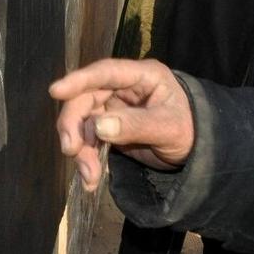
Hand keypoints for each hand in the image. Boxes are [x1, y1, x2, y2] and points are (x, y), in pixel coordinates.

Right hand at [49, 58, 194, 191]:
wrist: (196, 151)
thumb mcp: (169, 127)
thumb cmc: (190, 129)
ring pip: (83, 123)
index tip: (56, 90)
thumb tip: (100, 126)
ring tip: (90, 176)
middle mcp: (123, 88)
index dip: (80, 80)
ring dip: (81, 150)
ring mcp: (114, 109)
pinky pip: (89, 142)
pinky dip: (87, 160)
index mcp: (142, 76)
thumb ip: (136, 125)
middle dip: (75, 126)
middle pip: (86, 99)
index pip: (106, 72)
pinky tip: (90, 180)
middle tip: (72, 151)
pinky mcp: (109, 129)